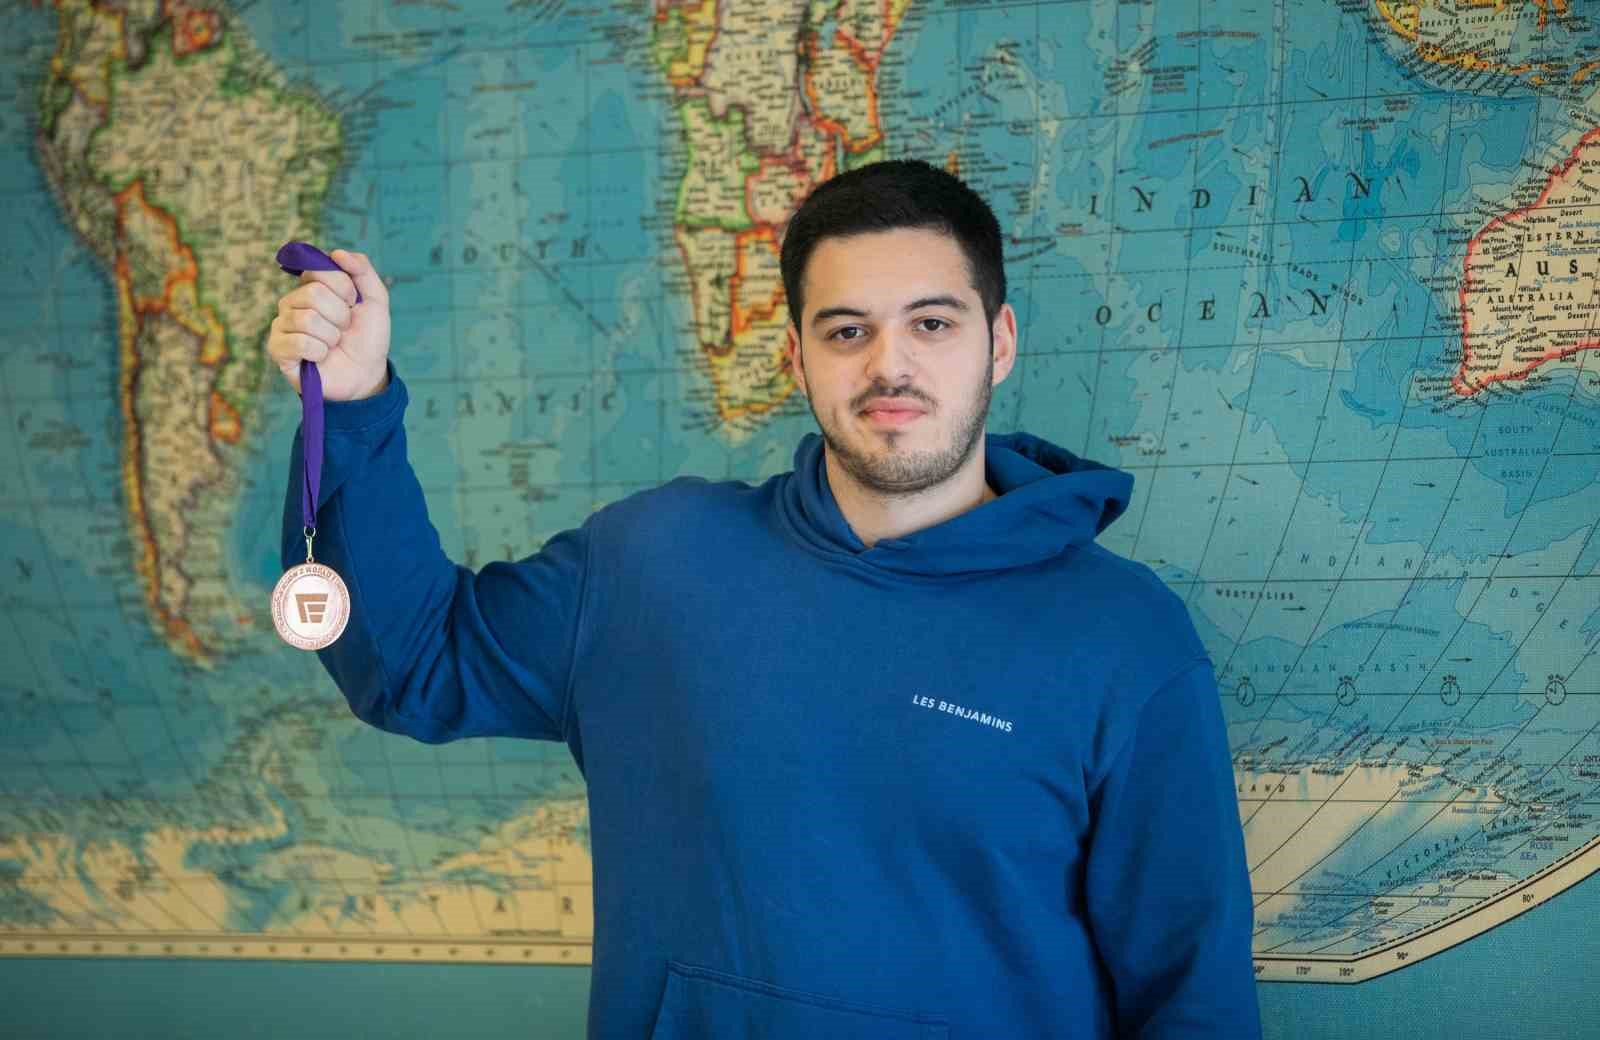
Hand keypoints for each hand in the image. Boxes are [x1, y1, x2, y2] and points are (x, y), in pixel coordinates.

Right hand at [266, 249, 390, 400]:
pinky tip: (321, 357)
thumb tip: (337, 253)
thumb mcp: (375, 300)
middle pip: (313, 294)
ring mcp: (282, 325)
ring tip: (333, 344)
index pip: (318, 270)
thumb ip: (362, 270)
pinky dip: (319, 352)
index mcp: (312, 286)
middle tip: (344, 328)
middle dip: (339, 315)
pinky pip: (298, 343)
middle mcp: (292, 302)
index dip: (343, 287)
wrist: (366, 373)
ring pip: (307, 320)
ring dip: (331, 336)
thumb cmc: (367, 337)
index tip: (352, 303)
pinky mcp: (278, 349)